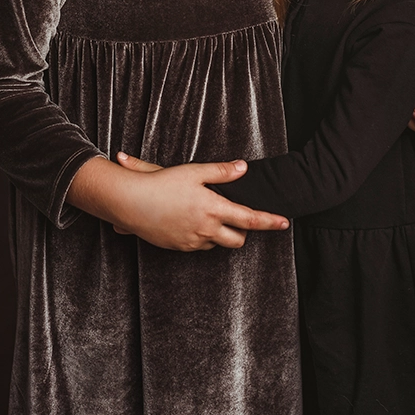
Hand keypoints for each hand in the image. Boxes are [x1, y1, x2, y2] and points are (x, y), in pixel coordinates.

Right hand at [67, 154, 288, 251]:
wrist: (130, 203)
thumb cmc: (162, 184)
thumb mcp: (194, 172)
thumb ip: (222, 172)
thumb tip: (243, 167)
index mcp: (213, 209)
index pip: (250, 219)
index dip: (269, 222)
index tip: (284, 223)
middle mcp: (206, 229)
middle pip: (237, 240)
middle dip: (242, 232)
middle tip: (237, 217)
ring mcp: (192, 241)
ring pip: (217, 243)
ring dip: (220, 232)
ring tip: (207, 214)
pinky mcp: (179, 247)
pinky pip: (199, 245)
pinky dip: (202, 235)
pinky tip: (190, 220)